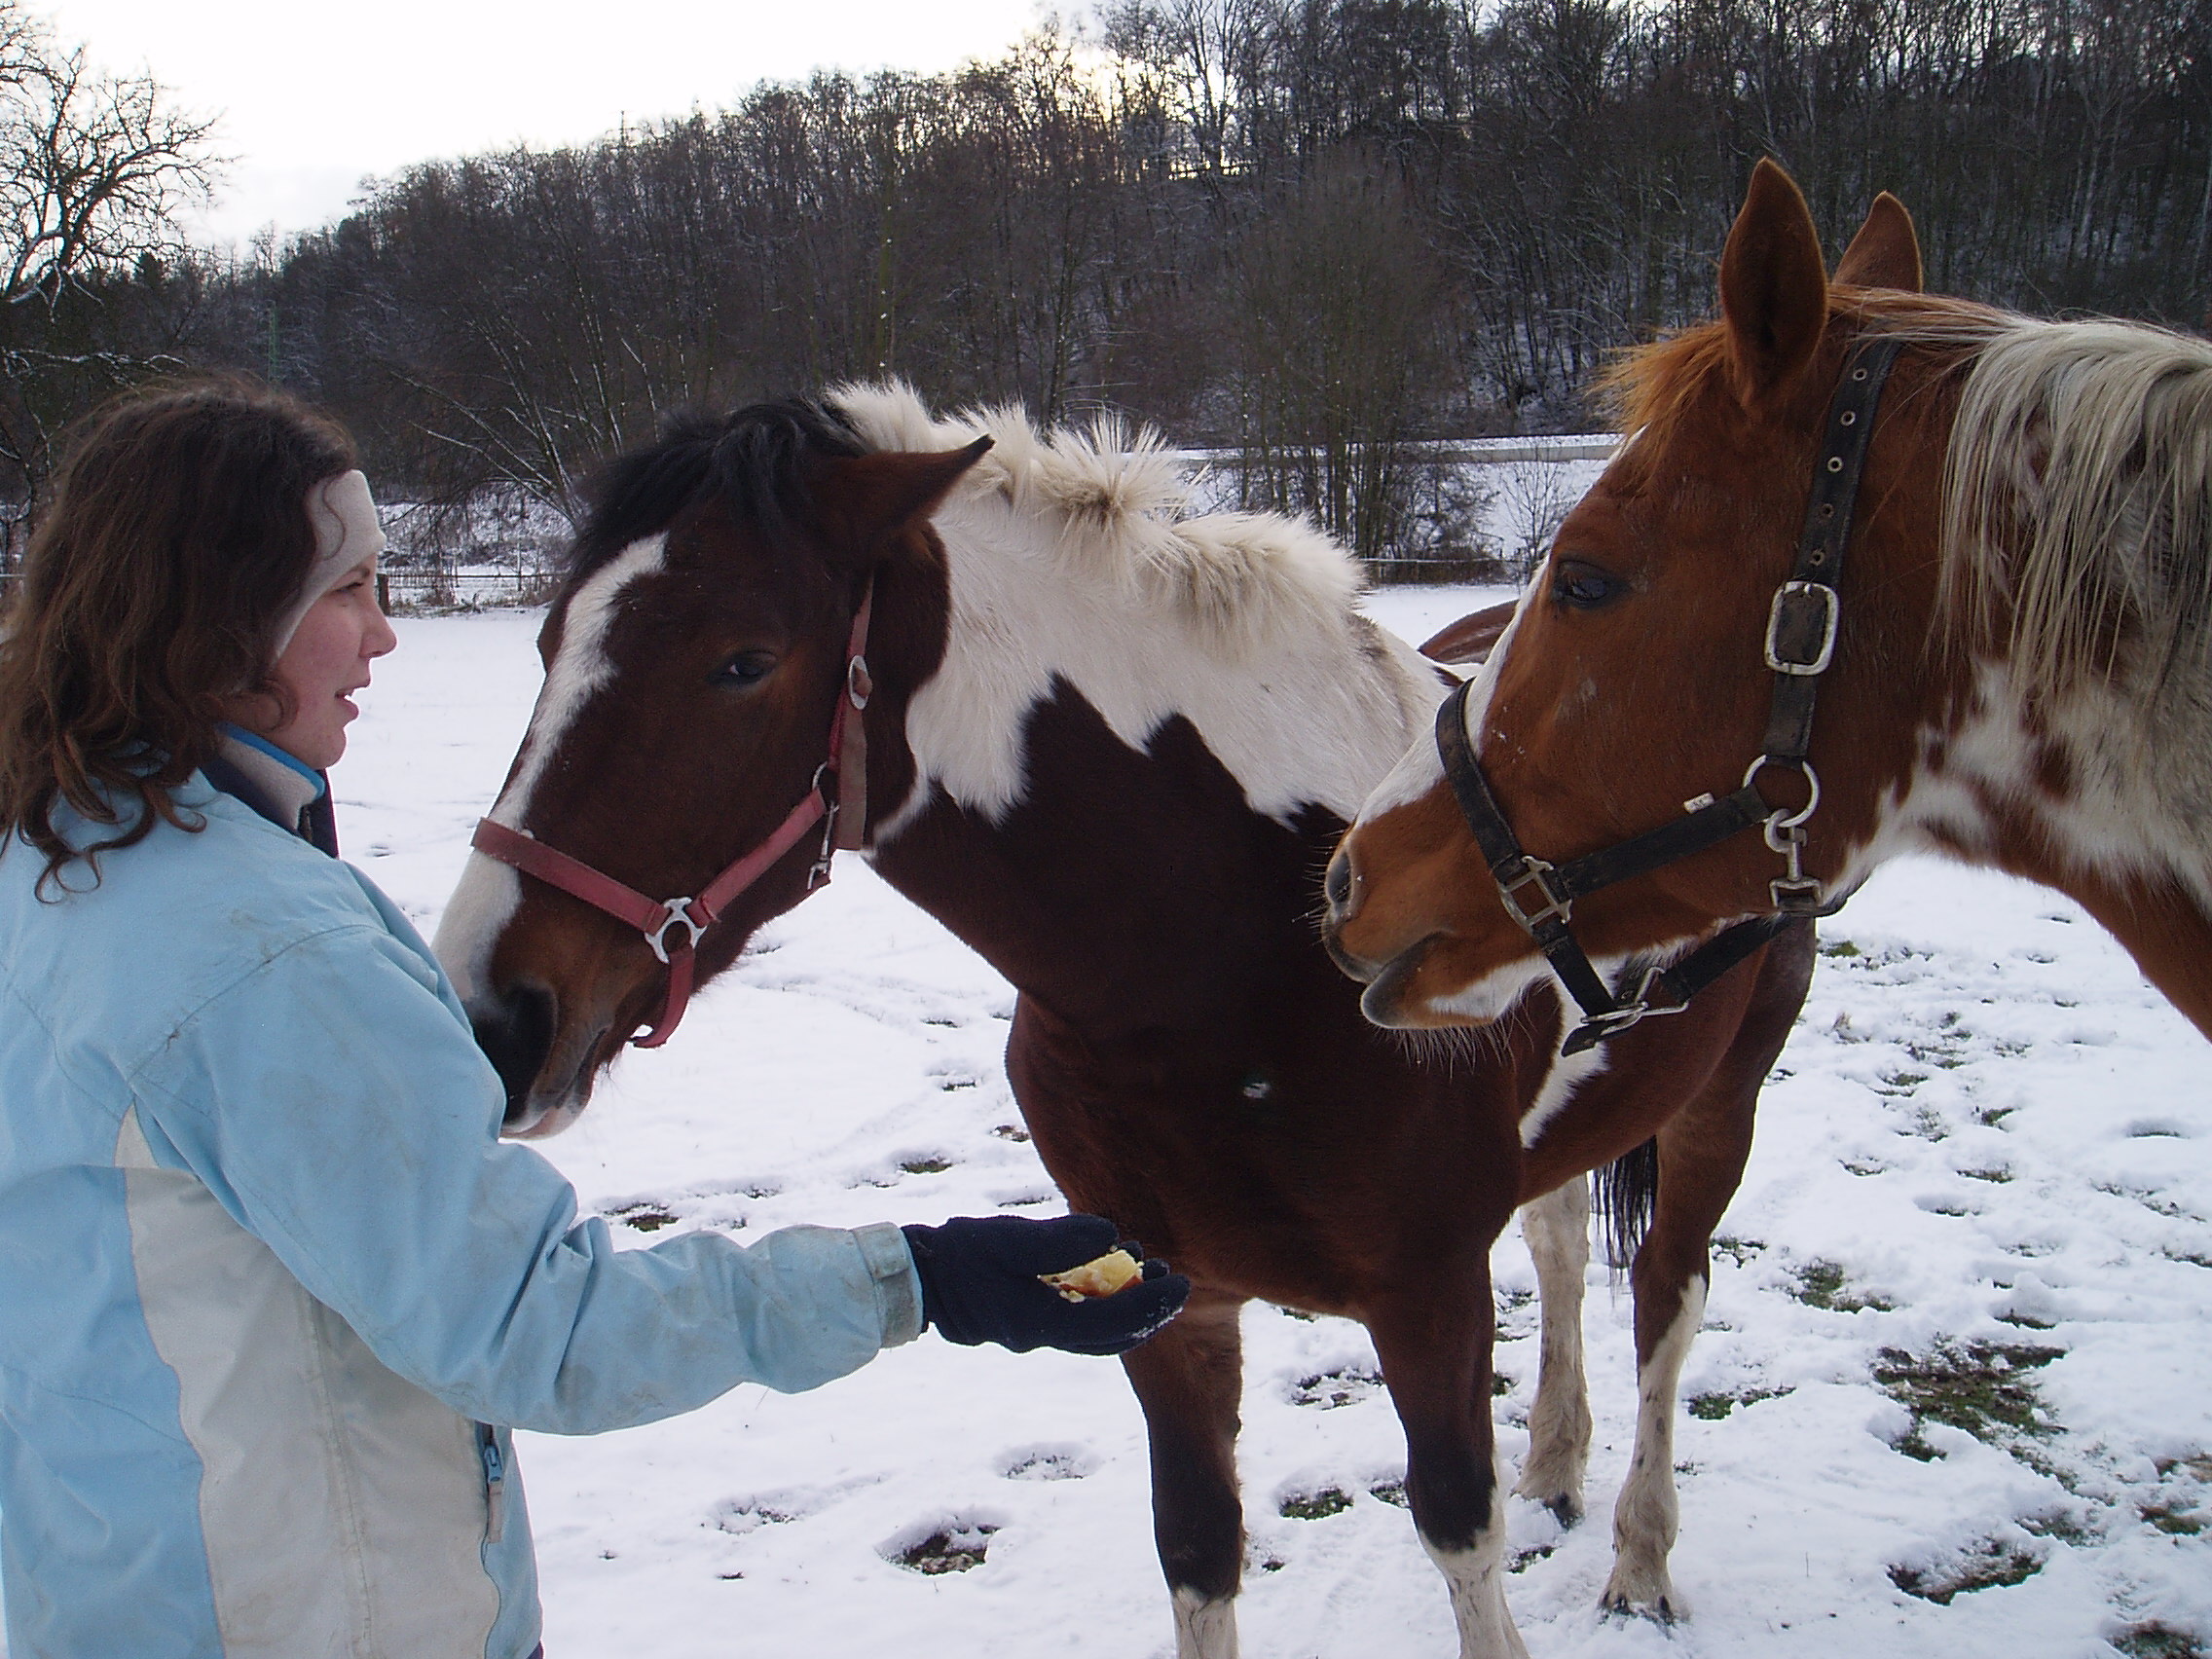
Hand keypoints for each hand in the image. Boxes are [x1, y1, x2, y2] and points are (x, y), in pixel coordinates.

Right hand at [900, 1214, 1189, 1355]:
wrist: (919, 1279)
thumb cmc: (960, 1254)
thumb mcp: (1009, 1240)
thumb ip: (1060, 1240)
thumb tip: (1112, 1236)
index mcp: (1041, 1322)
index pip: (1111, 1323)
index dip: (1150, 1305)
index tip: (1179, 1283)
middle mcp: (1043, 1336)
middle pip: (1111, 1337)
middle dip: (1149, 1312)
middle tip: (1179, 1283)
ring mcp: (1035, 1333)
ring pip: (1097, 1333)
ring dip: (1129, 1307)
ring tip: (1153, 1272)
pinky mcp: (1029, 1322)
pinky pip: (1078, 1323)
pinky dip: (1104, 1306)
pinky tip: (1114, 1277)